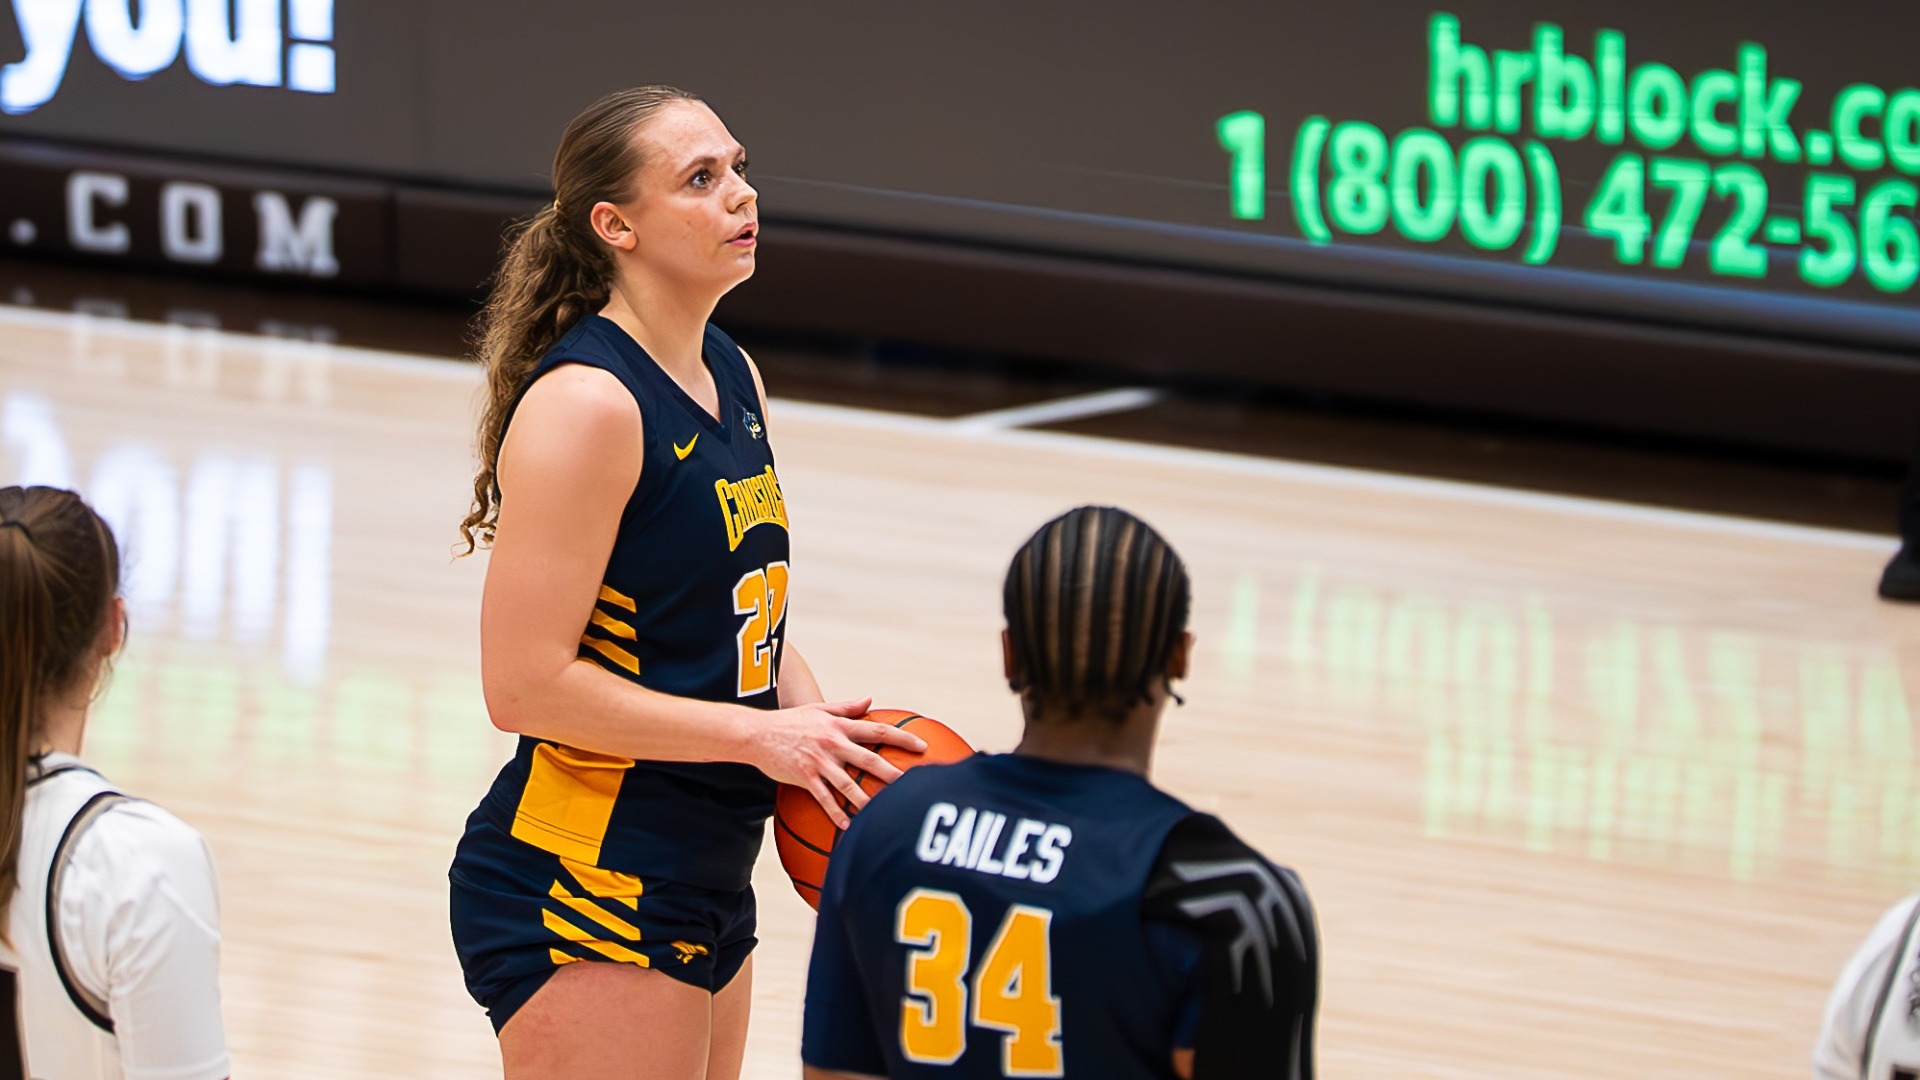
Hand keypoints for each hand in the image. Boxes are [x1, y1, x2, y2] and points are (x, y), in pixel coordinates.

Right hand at [749, 697, 927, 828]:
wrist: (757, 733)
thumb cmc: (790, 721)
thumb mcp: (818, 709)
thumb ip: (845, 707)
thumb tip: (869, 700)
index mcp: (838, 725)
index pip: (877, 731)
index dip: (901, 738)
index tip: (921, 746)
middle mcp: (832, 743)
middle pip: (869, 759)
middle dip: (893, 772)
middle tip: (913, 784)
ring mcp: (819, 761)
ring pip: (849, 783)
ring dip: (867, 799)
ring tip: (884, 813)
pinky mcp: (804, 777)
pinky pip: (824, 798)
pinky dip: (837, 812)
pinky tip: (849, 825)